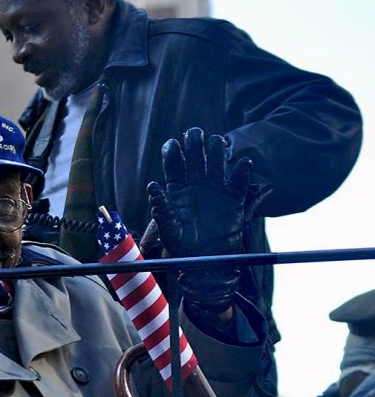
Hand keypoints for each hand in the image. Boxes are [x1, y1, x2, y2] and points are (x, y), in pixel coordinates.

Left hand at [147, 128, 252, 312]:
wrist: (206, 262)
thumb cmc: (182, 245)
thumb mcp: (168, 227)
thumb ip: (161, 207)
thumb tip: (152, 185)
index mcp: (177, 188)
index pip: (173, 163)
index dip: (172, 151)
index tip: (173, 143)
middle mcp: (197, 184)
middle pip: (195, 156)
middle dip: (195, 142)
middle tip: (195, 134)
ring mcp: (216, 189)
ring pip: (217, 161)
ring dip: (217, 150)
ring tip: (216, 144)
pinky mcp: (234, 199)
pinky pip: (240, 181)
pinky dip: (242, 171)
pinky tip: (243, 164)